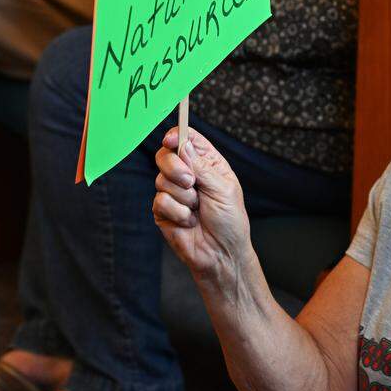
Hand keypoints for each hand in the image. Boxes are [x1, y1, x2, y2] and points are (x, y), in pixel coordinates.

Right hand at [153, 127, 250, 280]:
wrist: (221, 255)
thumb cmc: (229, 222)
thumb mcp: (223, 189)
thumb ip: (202, 167)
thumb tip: (182, 145)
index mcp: (207, 164)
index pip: (187, 140)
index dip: (177, 135)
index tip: (172, 139)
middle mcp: (188, 175)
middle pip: (166, 155)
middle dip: (175, 167)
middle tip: (191, 182)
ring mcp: (174, 192)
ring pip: (161, 179)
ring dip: (184, 197)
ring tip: (197, 210)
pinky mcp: (163, 211)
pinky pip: (160, 201)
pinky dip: (178, 212)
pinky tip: (189, 221)